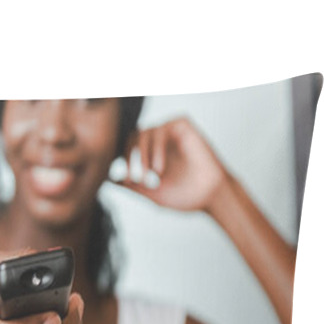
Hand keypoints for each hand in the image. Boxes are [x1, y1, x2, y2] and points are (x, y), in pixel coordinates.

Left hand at [110, 117, 228, 213]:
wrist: (211, 197)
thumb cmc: (186, 197)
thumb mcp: (153, 194)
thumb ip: (133, 187)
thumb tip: (112, 180)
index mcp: (155, 153)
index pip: (130, 145)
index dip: (124, 159)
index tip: (127, 179)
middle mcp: (164, 141)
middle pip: (134, 135)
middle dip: (131, 156)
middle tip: (136, 178)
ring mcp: (174, 132)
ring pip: (145, 131)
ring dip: (143, 155)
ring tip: (151, 175)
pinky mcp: (184, 126)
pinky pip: (161, 129)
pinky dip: (156, 148)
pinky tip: (160, 168)